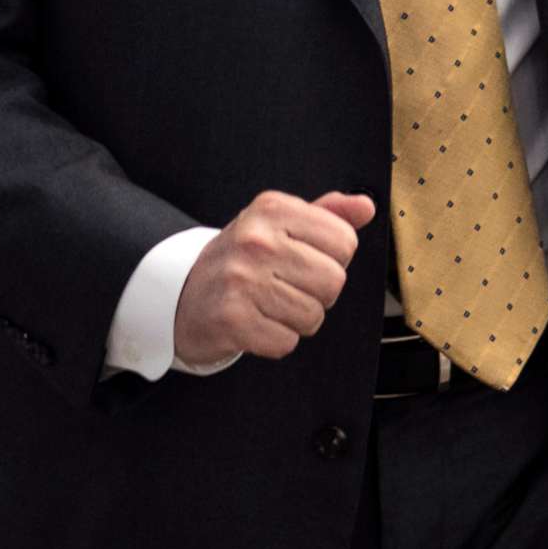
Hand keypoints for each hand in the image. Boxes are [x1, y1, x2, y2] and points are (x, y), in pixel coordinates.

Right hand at [173, 188, 373, 367]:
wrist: (181, 294)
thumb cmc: (241, 260)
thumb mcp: (278, 225)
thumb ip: (326, 215)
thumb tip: (366, 207)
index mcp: (272, 209)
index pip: (344, 241)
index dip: (332, 259)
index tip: (303, 260)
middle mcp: (256, 239)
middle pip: (334, 281)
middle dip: (318, 294)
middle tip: (286, 287)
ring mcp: (242, 279)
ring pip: (313, 315)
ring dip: (296, 319)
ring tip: (269, 305)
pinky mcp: (232, 318)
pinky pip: (286, 341)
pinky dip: (276, 340)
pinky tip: (256, 323)